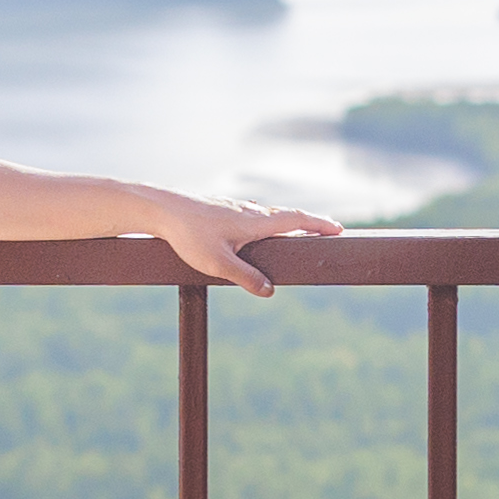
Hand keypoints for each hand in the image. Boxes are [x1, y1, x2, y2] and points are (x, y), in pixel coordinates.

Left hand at [152, 193, 339, 294]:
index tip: (338, 229)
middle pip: (287, 214)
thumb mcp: (218, 263)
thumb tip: (270, 290)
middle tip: (327, 230)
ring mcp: (235, 207)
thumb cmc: (188, 235)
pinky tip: (259, 229)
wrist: (160, 208)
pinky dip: (267, 220)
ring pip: (269, 214)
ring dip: (288, 221)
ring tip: (299, 233)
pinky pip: (253, 214)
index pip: (296, 220)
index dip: (319, 224)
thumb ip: (245, 277)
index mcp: (255, 221)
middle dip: (309, 223)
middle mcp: (249, 210)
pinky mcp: (222, 208)